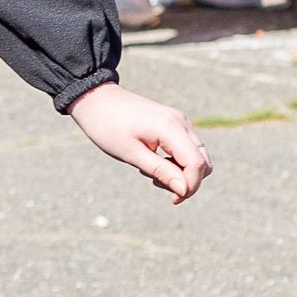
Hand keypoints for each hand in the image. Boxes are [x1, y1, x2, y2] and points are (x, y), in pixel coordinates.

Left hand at [66, 81, 210, 203]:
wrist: (94, 97)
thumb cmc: (107, 125)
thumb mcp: (130, 153)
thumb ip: (160, 171)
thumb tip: (184, 189)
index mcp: (170, 127)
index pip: (197, 164)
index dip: (190, 187)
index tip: (173, 199)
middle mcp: (180, 122)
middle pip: (202, 162)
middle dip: (187, 181)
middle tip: (157, 183)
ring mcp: (178, 120)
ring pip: (196, 157)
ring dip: (180, 172)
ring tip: (150, 172)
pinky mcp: (172, 122)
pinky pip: (185, 148)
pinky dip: (175, 161)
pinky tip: (152, 162)